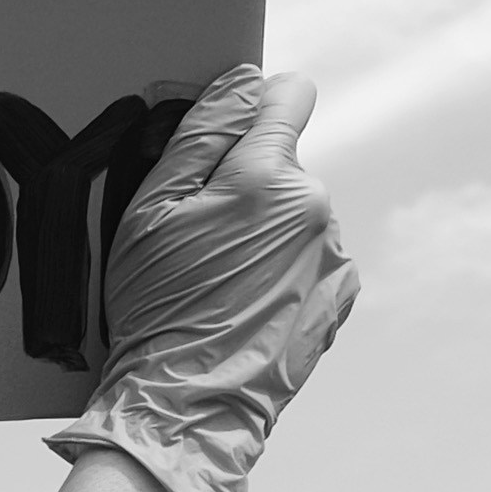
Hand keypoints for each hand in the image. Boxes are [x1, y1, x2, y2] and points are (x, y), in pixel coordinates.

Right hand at [54, 70, 356, 491]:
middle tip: (197, 240)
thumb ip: (199, 135)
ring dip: (265, 232)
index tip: (224, 139)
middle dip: (246, 184)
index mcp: (268, 178)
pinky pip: (311, 258)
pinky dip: (283, 271)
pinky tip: (245, 306)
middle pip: (283, 163)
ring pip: (296, 214)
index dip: (251, 106)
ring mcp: (334, 256)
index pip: (287, 94)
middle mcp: (316, 209)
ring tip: (219, 285)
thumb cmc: (157, 311)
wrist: (189, 409)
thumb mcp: (150, 212)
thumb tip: (241, 82)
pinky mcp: (340, 297)